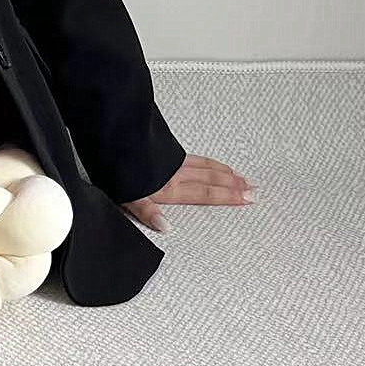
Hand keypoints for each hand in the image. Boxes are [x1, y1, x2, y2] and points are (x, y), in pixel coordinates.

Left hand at [121, 153, 253, 233]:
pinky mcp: (164, 149)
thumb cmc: (115, 169)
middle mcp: (175, 174)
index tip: (248, 199)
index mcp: (168, 188)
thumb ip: (147, 212)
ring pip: (204, 166)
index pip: (205, 194)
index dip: (227, 197)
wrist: (110, 137)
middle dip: (233, 185)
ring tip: (239, 175)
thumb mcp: (127, 197)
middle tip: (253, 188)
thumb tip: (166, 228)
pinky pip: (193, 156)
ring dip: (223, 172)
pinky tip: (208, 162)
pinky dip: (206, 160)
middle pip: (210, 179)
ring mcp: (172, 160)